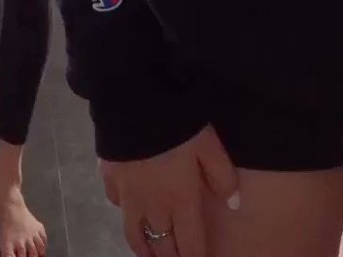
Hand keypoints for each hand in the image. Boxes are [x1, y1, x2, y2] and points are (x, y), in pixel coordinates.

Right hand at [100, 124, 239, 255]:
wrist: (133, 101)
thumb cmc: (177, 124)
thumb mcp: (210, 145)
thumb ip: (223, 176)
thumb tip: (233, 204)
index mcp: (180, 201)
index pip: (190, 245)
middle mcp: (153, 206)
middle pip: (162, 246)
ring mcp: (127, 194)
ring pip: (134, 234)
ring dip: (144, 248)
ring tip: (150, 253)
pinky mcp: (109, 176)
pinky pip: (115, 205)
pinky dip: (124, 212)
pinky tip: (128, 209)